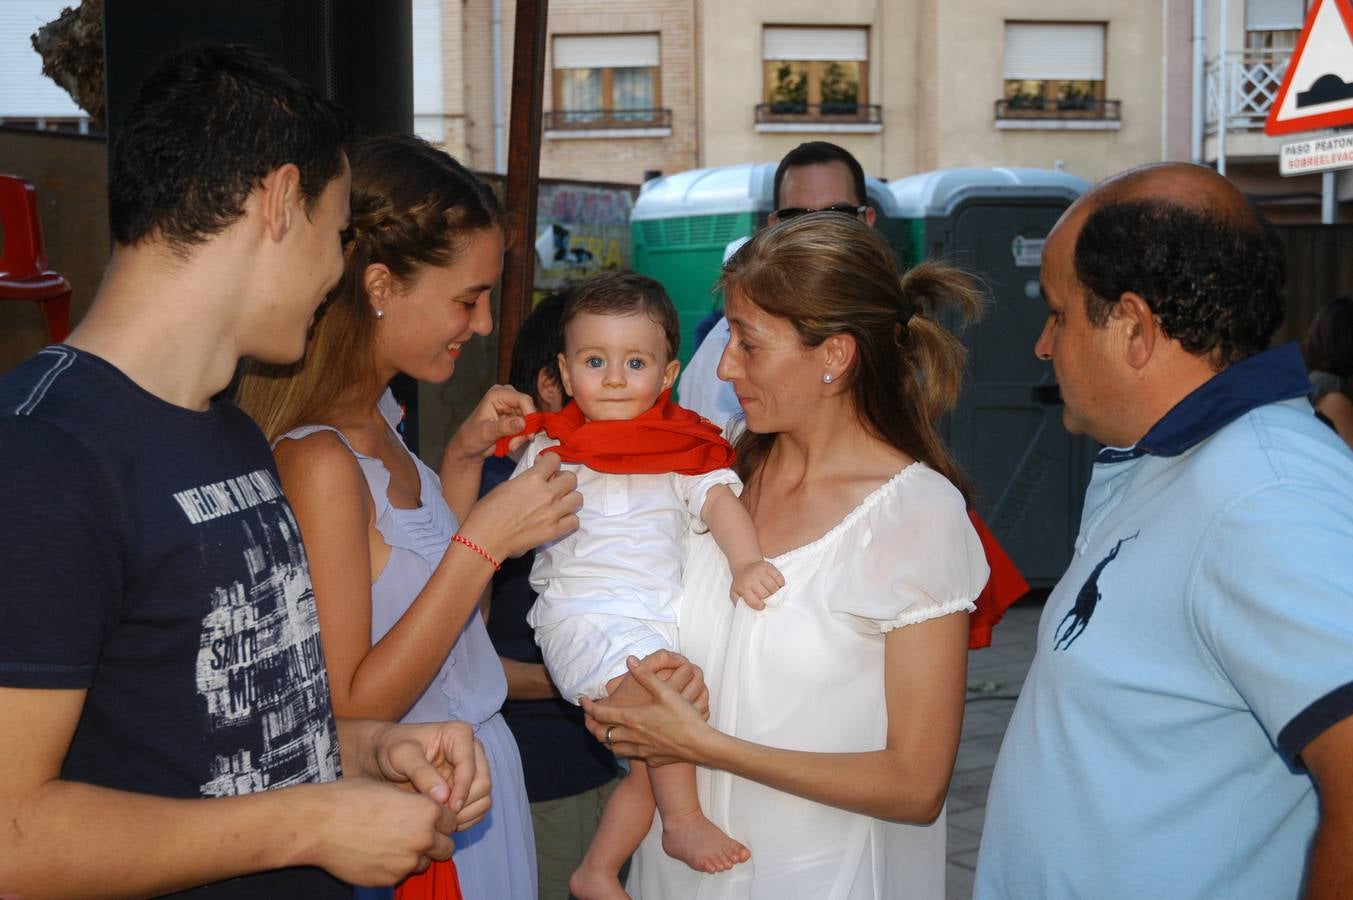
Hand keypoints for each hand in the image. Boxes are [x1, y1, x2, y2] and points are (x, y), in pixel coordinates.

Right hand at [310, 778, 456, 886]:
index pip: (451, 820)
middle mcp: (423, 838)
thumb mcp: (392, 790)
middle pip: (446, 846)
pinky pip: (401, 874)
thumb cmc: (352, 799)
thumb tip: (429, 812)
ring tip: (391, 842)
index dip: (440, 819)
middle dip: (435, 841)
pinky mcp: (389, 879)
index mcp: (427, 811)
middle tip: (415, 833)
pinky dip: (394, 866)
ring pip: (425, 862)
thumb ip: (417, 804)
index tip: (429, 818)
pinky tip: (376, 853)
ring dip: (415, 855)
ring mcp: (406, 862)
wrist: (320, 824)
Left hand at [369, 720, 490, 830]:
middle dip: (463, 804)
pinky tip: (445, 821)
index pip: (471, 767)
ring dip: (466, 814)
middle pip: (483, 784)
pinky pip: (479, 808)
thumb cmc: (392, 748)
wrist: (385, 755)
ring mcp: (472, 769)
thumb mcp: (401, 755)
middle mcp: (472, 751)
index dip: (461, 791)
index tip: (446, 809)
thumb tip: (443, 797)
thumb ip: (421, 773)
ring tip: (441, 820)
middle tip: (440, 817)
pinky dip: (467, 819)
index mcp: (460, 734)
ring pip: (484, 798)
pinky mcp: (469, 786)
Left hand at [444, 385, 536, 463]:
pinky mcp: (516, 419)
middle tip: (514, 444)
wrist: (469, 447)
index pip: (523, 399)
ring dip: (522, 436)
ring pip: (530, 422)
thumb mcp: (486, 432)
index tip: (529, 433)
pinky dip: (521, 438)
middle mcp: (507, 398)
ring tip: (510, 445)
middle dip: (525, 429)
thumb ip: (504, 427)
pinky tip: (511, 444)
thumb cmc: (471, 436)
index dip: (530, 415)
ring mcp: (512, 408)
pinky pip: (527, 428)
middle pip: (529, 411)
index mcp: (497, 394)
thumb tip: (522, 422)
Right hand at [459, 451, 580, 560]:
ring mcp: (553, 513)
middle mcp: (547, 493)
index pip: (554, 459)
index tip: (547, 467)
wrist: (485, 539)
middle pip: (571, 478)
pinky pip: (574, 521)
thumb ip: (527, 478)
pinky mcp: (554, 531)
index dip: (550, 462)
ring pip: (578, 498)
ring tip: (559, 503)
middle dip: (563, 480)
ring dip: (569, 499)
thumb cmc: (488, 511)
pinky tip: (558, 519)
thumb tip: (540, 472)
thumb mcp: (506, 485)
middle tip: (554, 486)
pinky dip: (568, 519)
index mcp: (532, 478)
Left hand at [581, 655, 717, 766]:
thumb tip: (630, 659)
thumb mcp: (665, 692)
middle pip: (601, 734)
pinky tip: (631, 743)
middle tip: (590, 718)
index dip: (589, 707)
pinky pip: (631, 756)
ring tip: (607, 730)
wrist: (700, 745)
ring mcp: (641, 751)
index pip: (601, 714)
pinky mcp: (651, 760)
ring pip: (613, 748)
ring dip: (607, 739)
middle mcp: (632, 737)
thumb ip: (646, 675)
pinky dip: (625, 749)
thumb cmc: (684, 717)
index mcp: (633, 718)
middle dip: (591, 726)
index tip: (583, 701)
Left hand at [729, 559, 784, 610]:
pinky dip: (781, 584)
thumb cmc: (741, 581)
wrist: (744, 565)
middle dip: (768, 599)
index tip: (762, 606)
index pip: (755, 602)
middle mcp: (752, 578)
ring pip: (774, 587)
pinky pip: (780, 579)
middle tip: (768, 599)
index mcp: (743, 587)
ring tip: (772, 593)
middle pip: (766, 595)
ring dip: (775, 593)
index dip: (760, 607)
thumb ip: (739, 603)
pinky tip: (776, 586)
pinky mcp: (769, 567)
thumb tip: (746, 611)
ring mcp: (761, 571)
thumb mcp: (735, 593)